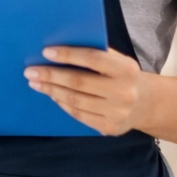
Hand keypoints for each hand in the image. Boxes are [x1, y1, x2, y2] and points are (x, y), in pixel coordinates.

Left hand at [25, 46, 151, 135]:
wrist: (146, 104)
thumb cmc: (122, 76)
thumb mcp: (117, 61)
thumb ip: (95, 53)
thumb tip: (58, 49)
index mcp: (126, 69)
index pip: (93, 58)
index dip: (68, 55)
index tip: (46, 52)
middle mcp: (124, 92)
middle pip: (79, 82)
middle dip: (51, 75)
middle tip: (30, 71)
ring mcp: (117, 112)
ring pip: (75, 100)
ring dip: (51, 90)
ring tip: (36, 83)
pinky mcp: (110, 127)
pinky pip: (79, 115)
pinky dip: (62, 104)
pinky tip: (52, 95)